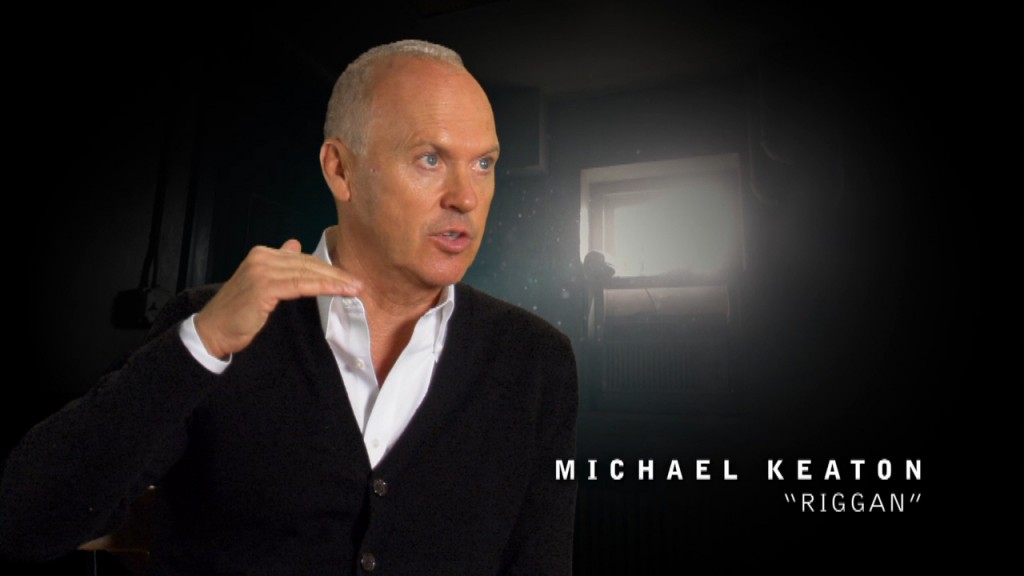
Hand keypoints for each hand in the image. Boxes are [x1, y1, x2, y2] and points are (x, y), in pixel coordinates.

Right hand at [194, 239, 359, 357]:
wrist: (213, 329)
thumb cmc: (240, 312)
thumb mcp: (262, 283)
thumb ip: (280, 266)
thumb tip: (295, 245)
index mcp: (263, 254)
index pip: (304, 259)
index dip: (328, 269)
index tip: (349, 278)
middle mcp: (262, 257)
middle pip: (308, 264)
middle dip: (336, 274)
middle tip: (358, 283)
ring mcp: (262, 270)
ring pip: (307, 273)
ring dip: (334, 281)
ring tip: (354, 289)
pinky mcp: (264, 286)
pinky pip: (300, 285)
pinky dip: (322, 287)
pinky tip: (338, 291)